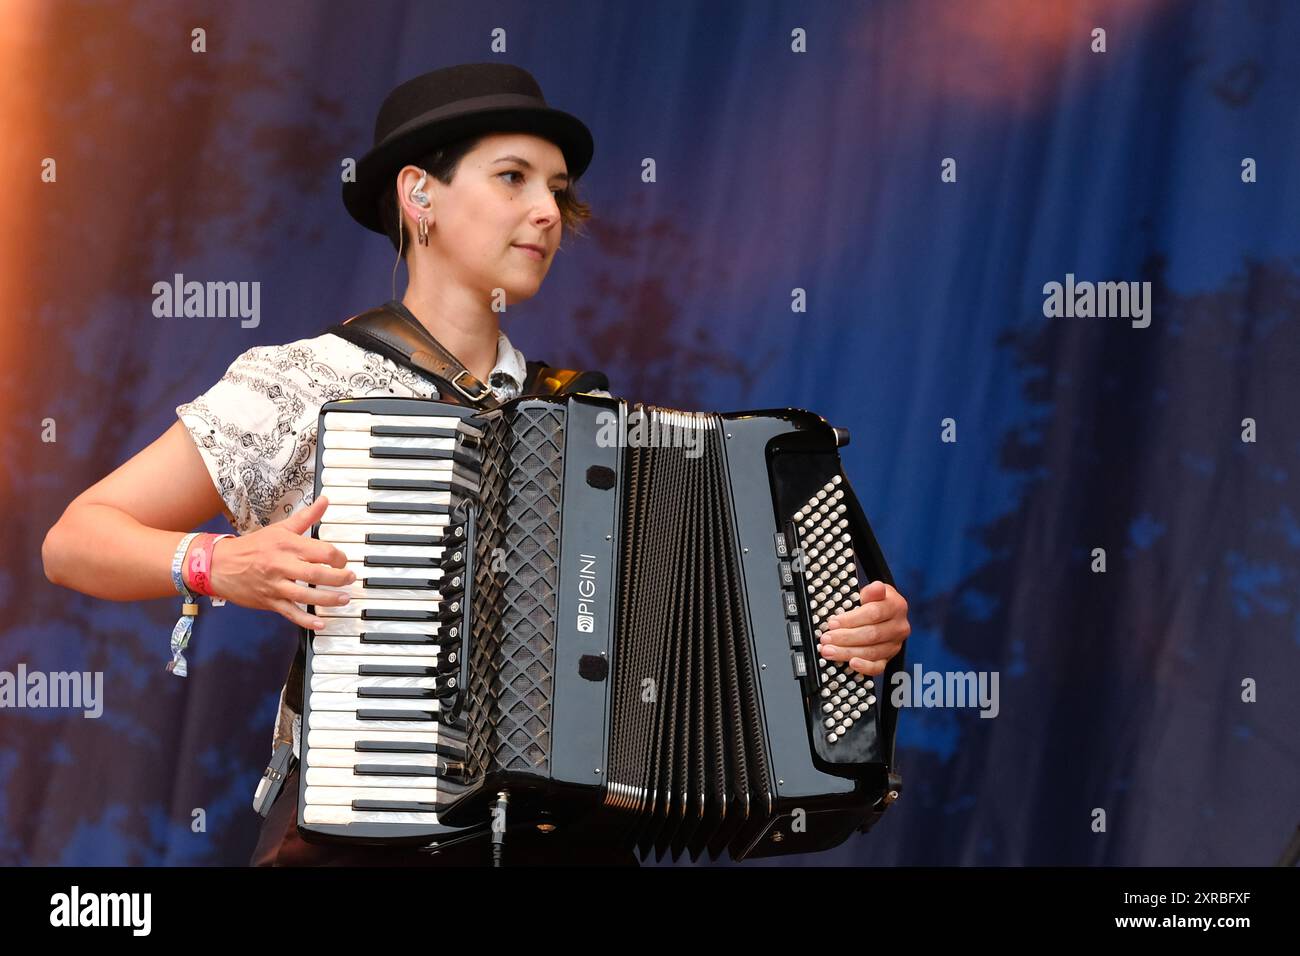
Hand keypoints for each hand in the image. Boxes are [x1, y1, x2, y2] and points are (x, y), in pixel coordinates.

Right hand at [207, 495, 354, 631]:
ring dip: (328, 599)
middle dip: (338, 578)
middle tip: (350, 578)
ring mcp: (275, 585)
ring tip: (344, 599)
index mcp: (287, 545)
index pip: (321, 551)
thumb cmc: (253, 546)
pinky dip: (305, 621)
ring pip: (305, 595)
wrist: (219, 565)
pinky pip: (290, 613)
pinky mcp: (269, 602)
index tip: (343, 561)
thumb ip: (306, 517)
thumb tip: (325, 500)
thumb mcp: (280, 528)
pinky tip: (321, 623)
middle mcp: (282, 565)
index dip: (338, 557)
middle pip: (315, 574)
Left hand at [817, 580, 909, 677]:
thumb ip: (872, 591)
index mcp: (896, 606)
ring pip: (871, 652)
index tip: (832, 623)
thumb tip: (876, 587)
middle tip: (826, 638)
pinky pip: (878, 667)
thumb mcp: (872, 592)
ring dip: (847, 653)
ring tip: (829, 651)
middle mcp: (899, 627)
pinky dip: (864, 667)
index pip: (873, 614)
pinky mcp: (889, 659)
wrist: (885, 614)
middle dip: (845, 638)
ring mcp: (895, 645)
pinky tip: (851, 663)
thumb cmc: (875, 602)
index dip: (851, 620)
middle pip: (871, 635)